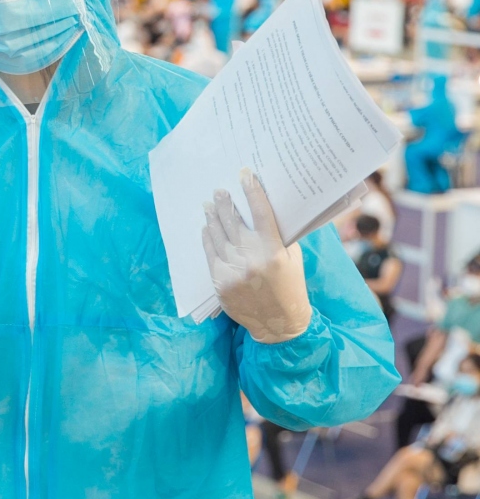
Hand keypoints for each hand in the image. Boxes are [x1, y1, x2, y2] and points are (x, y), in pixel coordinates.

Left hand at [201, 170, 312, 344]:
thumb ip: (279, 236)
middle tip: (219, 190)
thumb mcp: (292, 258)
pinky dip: (208, 238)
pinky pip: (210, 254)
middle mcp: (251, 259)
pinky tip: (206, 228)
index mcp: (273, 251)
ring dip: (213, 218)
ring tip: (209, 205)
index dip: (252, 191)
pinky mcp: (220, 282)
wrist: (279, 324)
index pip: (261, 213)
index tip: (245, 174)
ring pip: (218, 236)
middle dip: (225, 203)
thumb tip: (264, 210)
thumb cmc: (290, 286)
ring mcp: (233, 271)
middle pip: (234, 222)